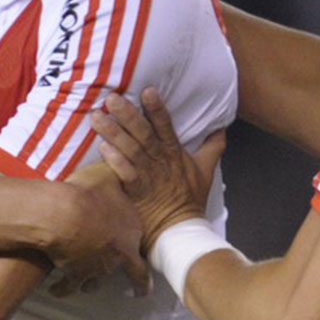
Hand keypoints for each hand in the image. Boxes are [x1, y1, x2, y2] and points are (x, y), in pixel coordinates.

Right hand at [46, 163, 151, 297]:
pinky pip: (69, 286)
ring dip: (91, 283)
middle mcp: (118, 255)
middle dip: (134, 285)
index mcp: (131, 234)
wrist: (65, 214)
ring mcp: (97, 267)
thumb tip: (119, 160)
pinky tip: (56, 289)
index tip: (148, 284)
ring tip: (85, 285)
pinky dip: (63, 288)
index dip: (147, 270)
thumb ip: (117, 174)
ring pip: (96, 282)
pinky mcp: (74, 273)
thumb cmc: (90, 193)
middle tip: (136, 293)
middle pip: (128, 273)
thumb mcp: (109, 176)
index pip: (144, 256)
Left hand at [90, 88, 225, 246]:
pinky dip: (115, 160)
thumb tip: (221, 127)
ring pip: (130, 150)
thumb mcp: (206, 169)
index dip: (157, 109)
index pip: (166, 126)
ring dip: (114, 132)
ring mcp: (148, 176)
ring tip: (97, 117)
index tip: (147, 91)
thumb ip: (213, 146)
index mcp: (175, 153)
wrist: (181, 229)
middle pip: (144, 134)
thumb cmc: (190, 199)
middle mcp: (161, 161)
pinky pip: (125, 173)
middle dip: (128, 115)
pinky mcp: (137, 191)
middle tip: (112, 98)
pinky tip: (102, 147)